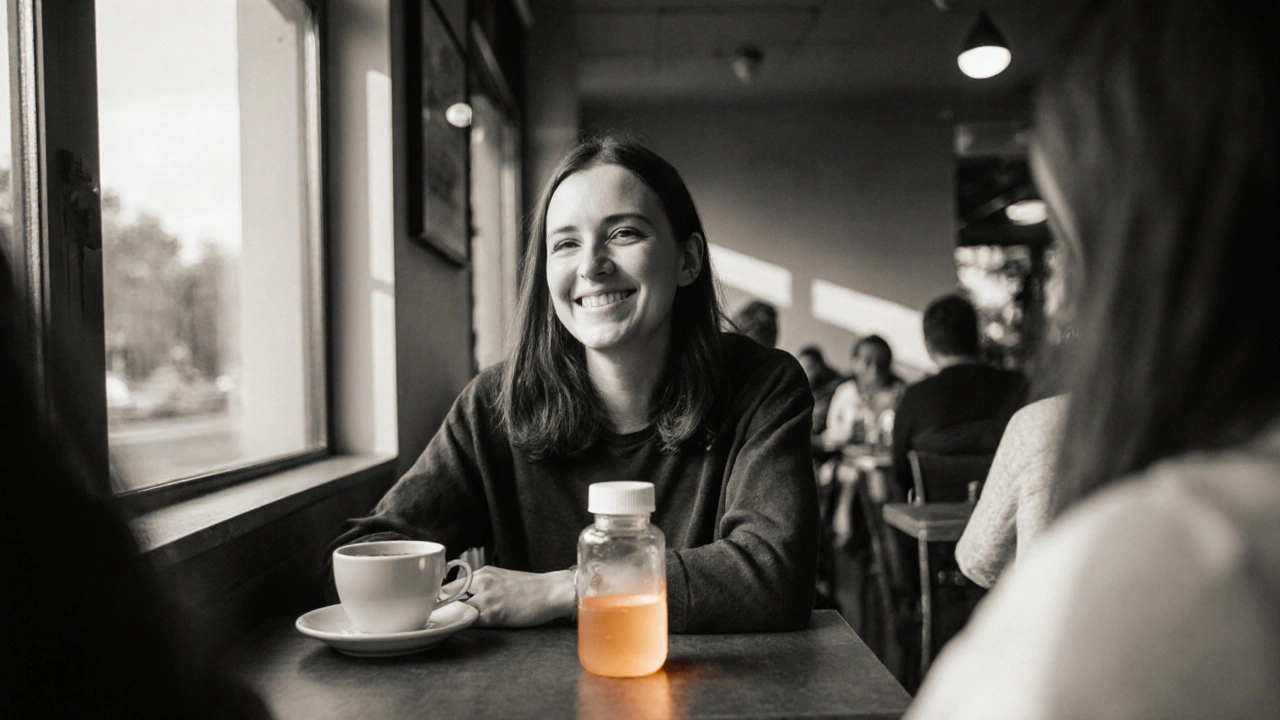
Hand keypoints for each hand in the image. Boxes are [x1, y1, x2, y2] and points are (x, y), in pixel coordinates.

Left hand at [441, 566, 574, 627]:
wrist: (552, 591)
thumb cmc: (531, 589)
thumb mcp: (502, 580)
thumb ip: (483, 587)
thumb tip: (465, 600)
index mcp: (483, 573)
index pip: (451, 585)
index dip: (442, 599)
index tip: (437, 610)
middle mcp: (481, 581)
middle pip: (447, 595)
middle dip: (441, 609)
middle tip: (436, 621)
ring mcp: (486, 596)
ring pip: (455, 608)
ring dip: (451, 618)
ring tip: (448, 627)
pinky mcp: (493, 612)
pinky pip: (469, 621)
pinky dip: (463, 626)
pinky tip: (462, 631)